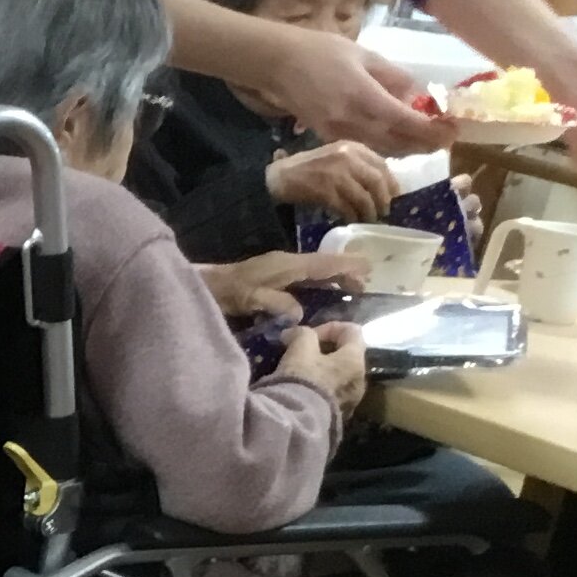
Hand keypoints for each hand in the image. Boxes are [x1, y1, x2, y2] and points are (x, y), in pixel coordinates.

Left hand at [200, 247, 367, 322]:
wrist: (207, 284)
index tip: (369, 269)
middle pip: (325, 264)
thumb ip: (278, 305)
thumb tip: (300, 314)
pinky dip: (322, 279)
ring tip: (354, 286)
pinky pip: (306, 274)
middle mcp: (289, 262)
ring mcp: (283, 267)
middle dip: (347, 271)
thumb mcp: (253, 300)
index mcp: (289, 265)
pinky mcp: (276, 274)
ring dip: (336, 275)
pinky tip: (327, 287)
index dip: (348, 266)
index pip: (325, 264)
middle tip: (366, 284)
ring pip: (317, 269)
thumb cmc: (229, 292)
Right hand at [261, 29, 450, 157]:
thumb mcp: (367, 56)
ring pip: (381, 148)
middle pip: (395, 143)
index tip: (452, 130)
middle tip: (447, 139)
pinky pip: (366, 144)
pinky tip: (400, 137)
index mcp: (361, 97)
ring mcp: (337, 132)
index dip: (431, 130)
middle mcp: (350, 122)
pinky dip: (388, 144)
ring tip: (429, 140)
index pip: (404, 121)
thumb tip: (422, 97)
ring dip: (408, 147)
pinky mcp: (329, 136)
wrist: (279, 65)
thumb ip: (395, 78)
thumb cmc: (323, 52)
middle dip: (424, 143)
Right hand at [267, 140, 399, 220]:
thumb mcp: (335, 156)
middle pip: (376, 181)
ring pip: (363, 196)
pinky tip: (351, 221)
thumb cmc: (306, 168)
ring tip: (368, 220)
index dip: (391, 183)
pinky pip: (346, 207)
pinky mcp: (325, 191)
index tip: (393, 197)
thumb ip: (356, 164)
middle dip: (383, 199)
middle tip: (383, 212)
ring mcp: (336, 174)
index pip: (382, 164)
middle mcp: (348, 157)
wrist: (278, 177)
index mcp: (353, 147)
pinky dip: (351, 216)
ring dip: (368, 212)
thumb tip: (378, 183)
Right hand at [270, 320, 368, 415]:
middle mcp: (360, 381)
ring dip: (320, 372)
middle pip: (346, 356)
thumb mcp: (299, 350)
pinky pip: (331, 397)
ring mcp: (350, 402)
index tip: (307, 335)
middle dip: (323, 351)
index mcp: (355, 360)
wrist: (295, 426)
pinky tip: (299, 394)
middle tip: (300, 354)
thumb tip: (294, 333)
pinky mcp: (337, 418)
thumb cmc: (302, 382)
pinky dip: (318, 390)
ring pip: (338, 378)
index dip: (329, 327)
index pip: (352, 331)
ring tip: (297, 375)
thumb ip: (302, 335)